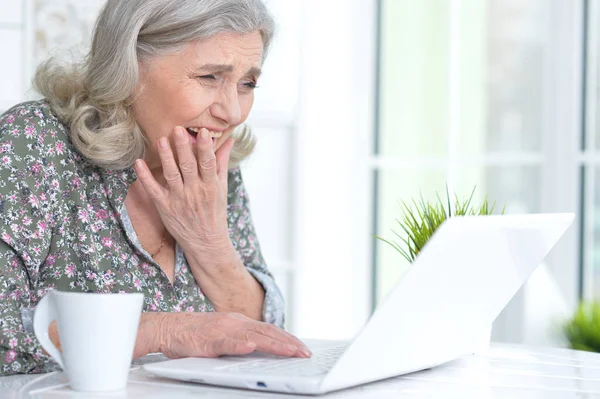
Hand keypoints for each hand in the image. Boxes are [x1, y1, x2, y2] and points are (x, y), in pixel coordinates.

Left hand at [133, 126, 234, 267]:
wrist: (206, 242)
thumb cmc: (215, 212)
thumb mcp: (222, 187)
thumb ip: (222, 162)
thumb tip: (229, 140)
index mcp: (211, 186)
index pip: (208, 163)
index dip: (205, 147)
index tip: (203, 132)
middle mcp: (195, 191)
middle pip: (189, 166)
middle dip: (183, 147)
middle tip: (178, 129)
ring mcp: (179, 199)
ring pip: (171, 175)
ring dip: (166, 157)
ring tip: (161, 140)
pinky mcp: (165, 207)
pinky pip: (154, 190)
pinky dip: (145, 177)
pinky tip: (139, 163)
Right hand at [135, 312, 311, 358]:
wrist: (168, 328)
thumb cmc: (194, 334)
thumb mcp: (223, 335)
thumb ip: (241, 340)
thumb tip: (260, 349)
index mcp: (239, 322)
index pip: (269, 329)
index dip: (287, 338)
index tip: (301, 347)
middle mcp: (234, 322)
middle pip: (267, 332)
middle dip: (288, 342)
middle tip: (304, 353)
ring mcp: (223, 330)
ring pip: (253, 336)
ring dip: (273, 344)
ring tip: (289, 351)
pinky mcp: (209, 340)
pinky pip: (227, 342)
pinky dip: (240, 344)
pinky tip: (251, 347)